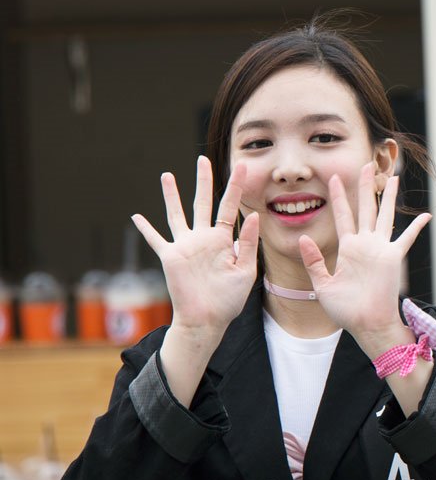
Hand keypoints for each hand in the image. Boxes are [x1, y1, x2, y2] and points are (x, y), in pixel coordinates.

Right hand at [132, 156, 259, 338]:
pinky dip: (146, 229)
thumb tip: (254, 215)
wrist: (207, 320)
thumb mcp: (246, 271)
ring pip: (177, 214)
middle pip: (203, 202)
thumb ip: (249, 243)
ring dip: (171, 195)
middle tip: (203, 159)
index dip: (236, 187)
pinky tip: (136, 216)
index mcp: (224, 240)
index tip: (242, 167)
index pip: (230, 207)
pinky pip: (155, 240)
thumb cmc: (229, 300)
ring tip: (167, 175)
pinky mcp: (170, 257)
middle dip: (203, 180)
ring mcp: (185, 246)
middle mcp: (203, 238)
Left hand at [298, 162, 430, 348]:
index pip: (342, 216)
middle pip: (365, 208)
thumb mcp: (322, 285)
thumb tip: (304, 239)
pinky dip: (417, 227)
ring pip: (385, 215)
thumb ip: (313, 262)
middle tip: (365, 165)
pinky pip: (406, 239)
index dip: (339, 197)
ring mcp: (380, 250)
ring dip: (388, 196)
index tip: (334, 178)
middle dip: (365, 187)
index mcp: (348, 249)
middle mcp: (365, 245)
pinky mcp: (393, 258)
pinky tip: (426, 216)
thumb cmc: (345, 310)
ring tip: (392, 177)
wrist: (366, 324)